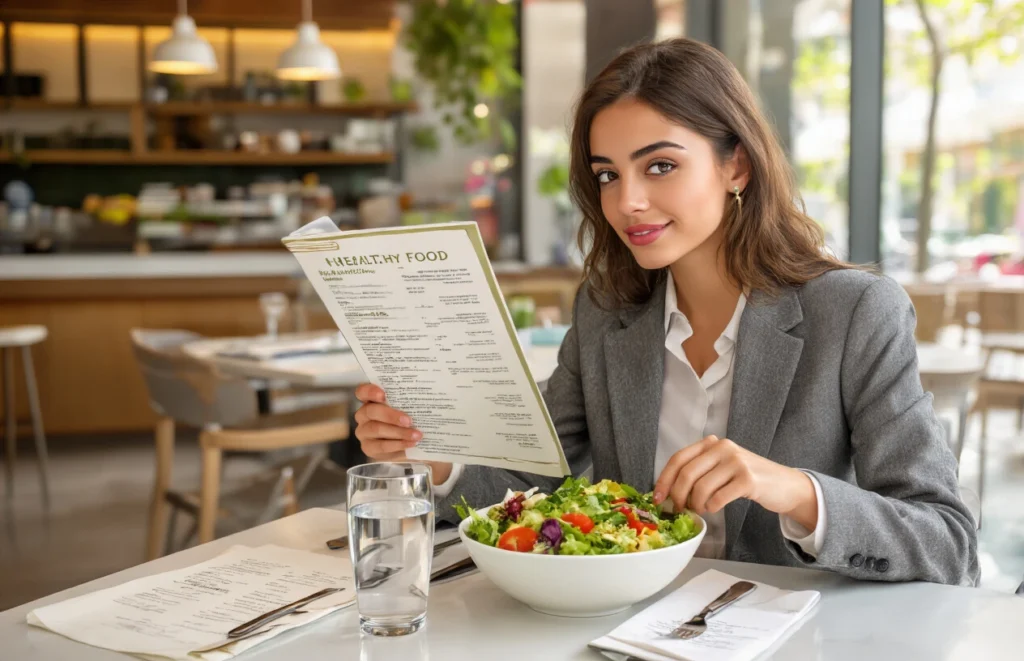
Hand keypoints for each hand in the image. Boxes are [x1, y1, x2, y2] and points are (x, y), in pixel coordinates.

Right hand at [353, 384, 451, 484]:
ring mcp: (364, 432)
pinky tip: (411, 443)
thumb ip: (411, 402)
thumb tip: (430, 395)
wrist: (410, 445)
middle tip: (409, 421)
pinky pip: (381, 446)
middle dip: (390, 415)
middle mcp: (364, 415)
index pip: (362, 392)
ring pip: (376, 429)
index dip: (370, 391)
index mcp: (372, 400)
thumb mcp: (410, 409)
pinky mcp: (369, 448)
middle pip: (370, 411)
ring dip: (398, 432)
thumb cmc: (409, 421)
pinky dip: (398, 444)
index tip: (383, 395)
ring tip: (416, 435)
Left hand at [653, 436, 817, 529]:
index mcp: (711, 443)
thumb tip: (669, 493)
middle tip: (678, 510)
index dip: (664, 479)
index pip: (678, 459)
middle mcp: (722, 447)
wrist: (784, 484)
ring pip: (701, 488)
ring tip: (701, 509)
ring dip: (696, 505)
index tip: (657, 497)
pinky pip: (718, 498)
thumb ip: (699, 472)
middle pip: (686, 474)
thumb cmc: (747, 478)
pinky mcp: (748, 479)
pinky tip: (715, 508)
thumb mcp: (721, 467)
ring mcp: (736, 462)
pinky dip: (712, 507)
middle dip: (677, 496)